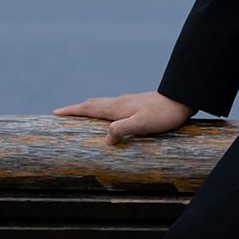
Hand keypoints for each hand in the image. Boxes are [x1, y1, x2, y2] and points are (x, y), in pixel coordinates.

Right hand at [55, 92, 198, 147]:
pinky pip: (113, 105)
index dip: (72, 111)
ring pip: (103, 103)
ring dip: (89, 107)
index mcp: (118, 108)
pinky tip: (110, 114)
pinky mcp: (138, 104)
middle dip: (77, 108)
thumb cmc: (164, 115)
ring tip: (82, 113)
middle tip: (63, 113)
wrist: (182, 99)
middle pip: (93, 103)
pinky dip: (103, 109)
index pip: (89, 108)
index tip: (56, 113)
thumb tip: (104, 138)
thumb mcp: (141, 125)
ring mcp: (129, 101)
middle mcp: (121, 102)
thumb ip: (121, 129)